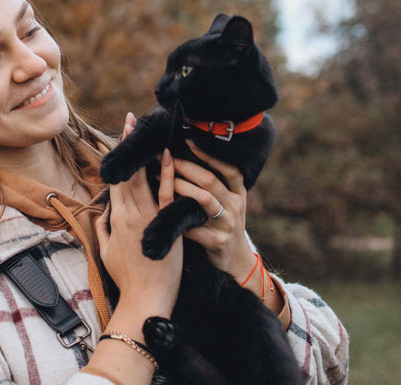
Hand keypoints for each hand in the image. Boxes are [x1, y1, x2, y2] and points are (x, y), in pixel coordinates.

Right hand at [95, 113, 182, 317]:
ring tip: (144, 129)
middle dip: (128, 146)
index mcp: (116, 219)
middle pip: (127, 173)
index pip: (115, 182)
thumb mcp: (106, 251)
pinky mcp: (164, 224)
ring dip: (143, 152)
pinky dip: (166, 174)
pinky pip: (165, 195)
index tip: (117, 139)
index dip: (116, 159)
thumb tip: (105, 210)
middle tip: (130, 121)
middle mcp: (129, 214)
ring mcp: (147, 218)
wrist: (145, 300)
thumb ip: (104, 228)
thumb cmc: (127, 279)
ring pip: (143, 179)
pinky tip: (167, 155)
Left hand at [172, 139, 255, 279]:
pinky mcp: (216, 242)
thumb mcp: (227, 201)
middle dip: (185, 167)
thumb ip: (214, 182)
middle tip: (165, 157)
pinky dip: (177, 217)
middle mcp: (236, 205)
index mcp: (239, 192)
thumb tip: (185, 155)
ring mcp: (227, 224)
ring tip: (161, 179)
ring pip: (203, 200)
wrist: (234, 259)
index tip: (189, 141)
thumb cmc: (223, 222)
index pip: (228, 168)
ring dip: (180, 187)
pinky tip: (162, 210)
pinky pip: (193, 226)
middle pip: (210, 180)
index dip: (209, 154)